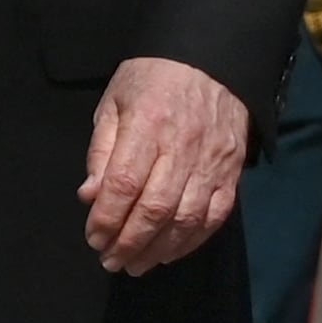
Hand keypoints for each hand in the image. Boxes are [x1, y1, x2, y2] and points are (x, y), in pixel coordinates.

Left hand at [78, 56, 248, 275]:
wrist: (211, 59)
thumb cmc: (153, 78)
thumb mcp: (115, 101)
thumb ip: (102, 149)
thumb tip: (90, 196)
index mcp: (147, 124)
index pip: (125, 183)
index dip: (107, 218)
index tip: (93, 238)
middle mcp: (182, 146)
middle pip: (155, 209)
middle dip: (129, 242)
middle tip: (110, 261)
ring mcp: (211, 161)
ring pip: (186, 219)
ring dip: (158, 249)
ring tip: (136, 264)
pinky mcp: (231, 171)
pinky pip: (215, 216)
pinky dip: (191, 241)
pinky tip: (169, 252)